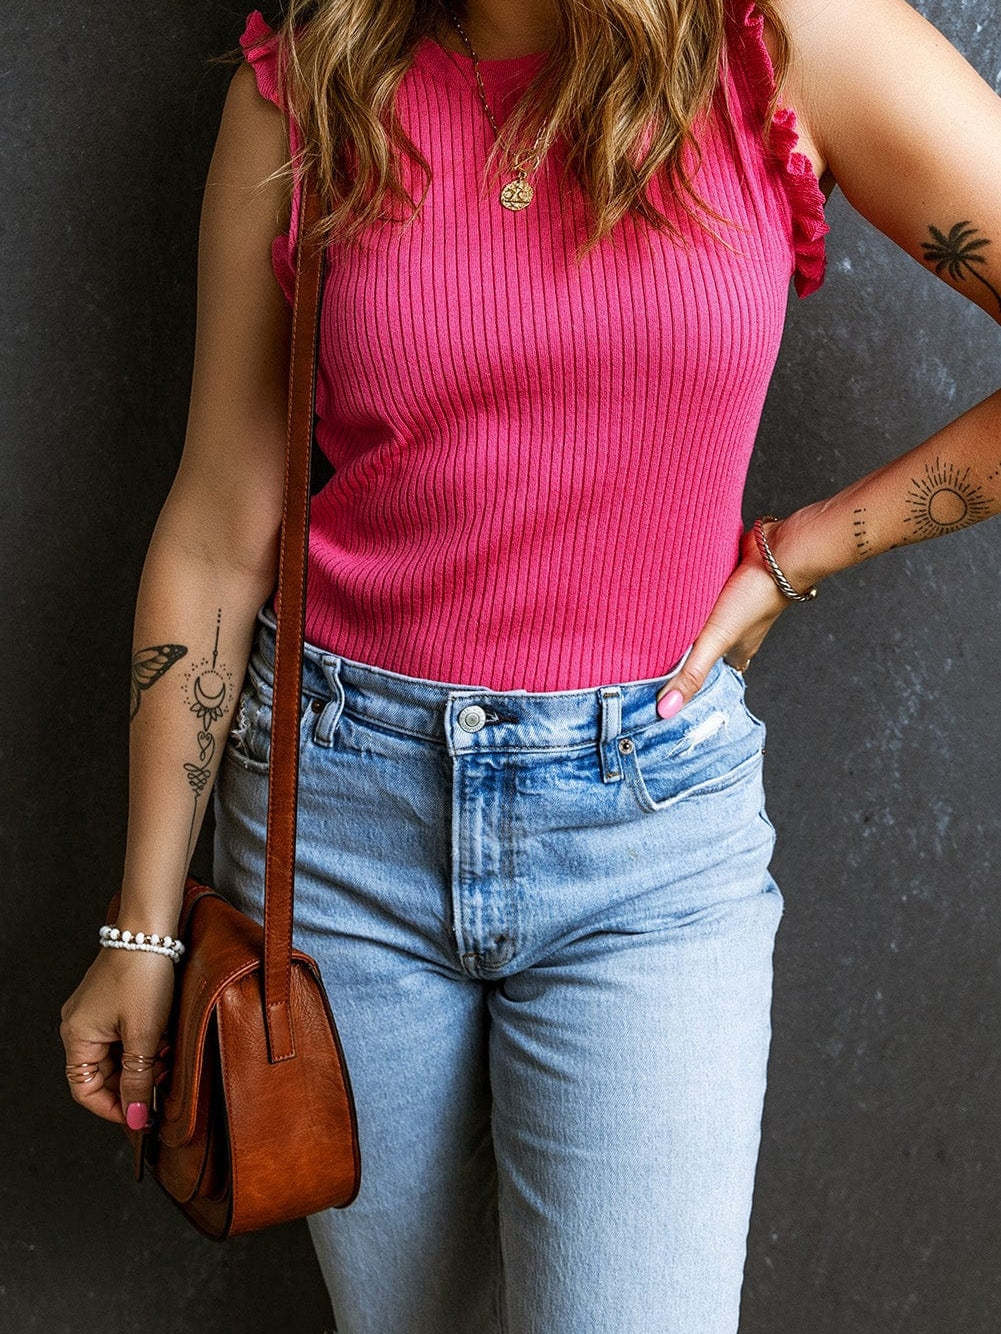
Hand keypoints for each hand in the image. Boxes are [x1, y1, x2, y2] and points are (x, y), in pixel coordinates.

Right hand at [60, 946, 174, 1128]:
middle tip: (162, 1084)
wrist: (150, 930)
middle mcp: (79, 1027)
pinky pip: (124, 1036)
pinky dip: (143, 1045)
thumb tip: (135, 1116)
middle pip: (103, 1075)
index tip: (139, 1116)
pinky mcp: (112, 1002)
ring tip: (167, 1060)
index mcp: (77, 1037)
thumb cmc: (142, 975)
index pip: (85, 1091)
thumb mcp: (143, 1035)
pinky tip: (164, 1042)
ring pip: (117, 1056)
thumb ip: (138, 1079)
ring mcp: (95, 1014)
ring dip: (142, 1064)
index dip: (112, 1108)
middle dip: (133, 1083)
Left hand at [654, 518, 796, 715]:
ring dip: (687, 620)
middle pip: (708, 646)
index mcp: (738, 651)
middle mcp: (736, 630)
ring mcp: (732, 604)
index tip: (674, 685)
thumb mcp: (716, 642)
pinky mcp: (725, 581)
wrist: (773, 552)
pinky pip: (704, 592)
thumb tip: (667, 710)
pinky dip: (691, 595)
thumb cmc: (753, 599)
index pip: (715, 674)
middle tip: (656, 653)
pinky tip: (672, 592)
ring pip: (705, 618)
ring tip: (657, 624)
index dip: (697, 681)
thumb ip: (691, 673)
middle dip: (686, 650)